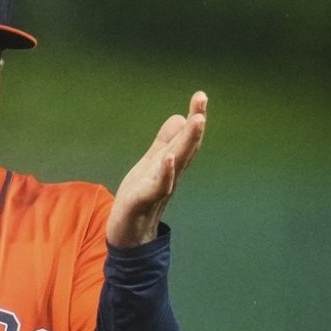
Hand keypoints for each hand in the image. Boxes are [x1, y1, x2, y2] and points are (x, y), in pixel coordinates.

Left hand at [106, 91, 207, 247]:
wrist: (128, 235)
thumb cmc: (140, 199)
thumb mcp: (151, 165)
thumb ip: (164, 143)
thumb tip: (179, 118)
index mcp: (170, 165)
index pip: (185, 138)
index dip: (193, 117)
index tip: (201, 96)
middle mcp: (169, 175)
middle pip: (186, 147)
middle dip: (195, 123)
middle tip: (202, 100)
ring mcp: (159, 188)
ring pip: (177, 163)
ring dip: (187, 142)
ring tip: (195, 120)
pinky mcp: (144, 201)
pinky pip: (158, 186)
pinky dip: (165, 172)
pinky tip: (169, 157)